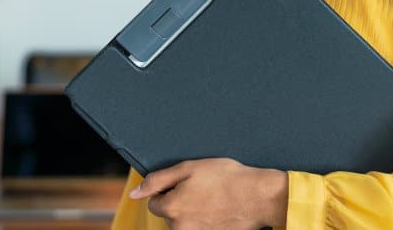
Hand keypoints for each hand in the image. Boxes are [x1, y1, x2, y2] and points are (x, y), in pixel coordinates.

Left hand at [128, 158, 286, 228]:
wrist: (258, 196)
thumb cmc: (225, 178)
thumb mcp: (188, 168)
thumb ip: (157, 180)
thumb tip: (134, 193)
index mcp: (171, 208)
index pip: (154, 201)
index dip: (167, 189)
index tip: (185, 182)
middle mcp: (180, 227)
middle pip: (170, 213)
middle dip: (180, 200)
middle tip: (201, 187)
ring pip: (185, 222)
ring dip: (193, 210)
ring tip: (212, 197)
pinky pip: (200, 227)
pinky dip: (206, 219)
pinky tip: (219, 208)